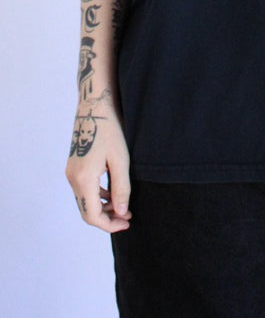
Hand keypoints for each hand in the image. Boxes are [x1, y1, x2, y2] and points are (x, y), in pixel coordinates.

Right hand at [66, 105, 131, 232]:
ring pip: (85, 200)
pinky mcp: (75, 165)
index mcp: (82, 179)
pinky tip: (114, 192)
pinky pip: (84, 189)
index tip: (127, 223)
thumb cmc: (110, 129)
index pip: (92, 215)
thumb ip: (121, 188)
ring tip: (124, 206)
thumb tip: (121, 213)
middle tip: (128, 217)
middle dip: (107, 218)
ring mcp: (71, 171)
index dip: (109, 225)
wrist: (95, 105)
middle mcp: (73, 178)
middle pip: (86, 210)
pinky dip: (98, 195)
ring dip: (103, 207)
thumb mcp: (121, 160)